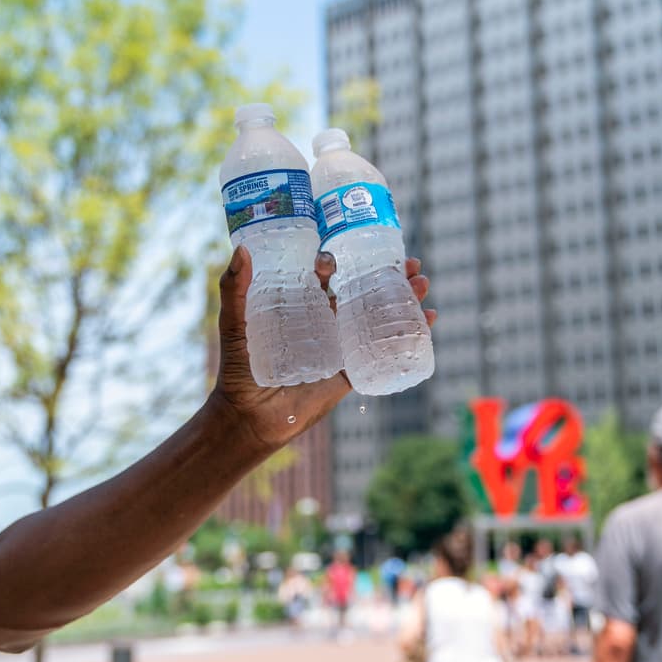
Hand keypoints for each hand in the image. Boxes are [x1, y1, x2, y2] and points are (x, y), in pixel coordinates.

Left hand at [212, 246, 434, 450]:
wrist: (249, 417)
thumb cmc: (238, 368)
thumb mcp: (233, 323)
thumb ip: (234, 289)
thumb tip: (242, 251)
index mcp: (301, 305)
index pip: (329, 274)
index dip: (347, 257)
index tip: (358, 245)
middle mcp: (324, 322)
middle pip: (363, 291)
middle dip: (388, 274)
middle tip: (410, 263)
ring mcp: (339, 346)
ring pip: (378, 317)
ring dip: (404, 298)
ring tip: (422, 284)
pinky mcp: (349, 371)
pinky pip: (382, 352)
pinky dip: (408, 335)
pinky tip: (428, 320)